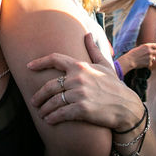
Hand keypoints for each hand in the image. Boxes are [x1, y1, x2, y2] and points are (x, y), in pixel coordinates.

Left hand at [28, 33, 143, 130]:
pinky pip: (60, 113)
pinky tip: (49, 121)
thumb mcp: (105, 65)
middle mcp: (78, 78)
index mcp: (80, 66)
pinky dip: (52, 118)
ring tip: (42, 113)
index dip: (40, 62)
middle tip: (34, 102)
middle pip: (50, 86)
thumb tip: (88, 34)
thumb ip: (93, 50)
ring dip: (44, 109)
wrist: (127, 107)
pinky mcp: (82, 109)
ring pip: (53, 101)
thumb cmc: (114, 86)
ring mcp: (79, 94)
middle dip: (39, 95)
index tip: (29, 66)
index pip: (55, 59)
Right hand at [122, 42, 155, 70]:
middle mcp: (149, 51)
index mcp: (147, 46)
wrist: (130, 60)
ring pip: (153, 58)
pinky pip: (150, 63)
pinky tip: (142, 62)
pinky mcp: (149, 63)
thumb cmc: (133, 53)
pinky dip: (147, 63)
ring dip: (150, 59)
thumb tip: (152, 50)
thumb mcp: (140, 47)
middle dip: (155, 53)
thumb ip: (146, 48)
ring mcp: (150, 57)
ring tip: (143, 59)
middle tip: (151, 54)